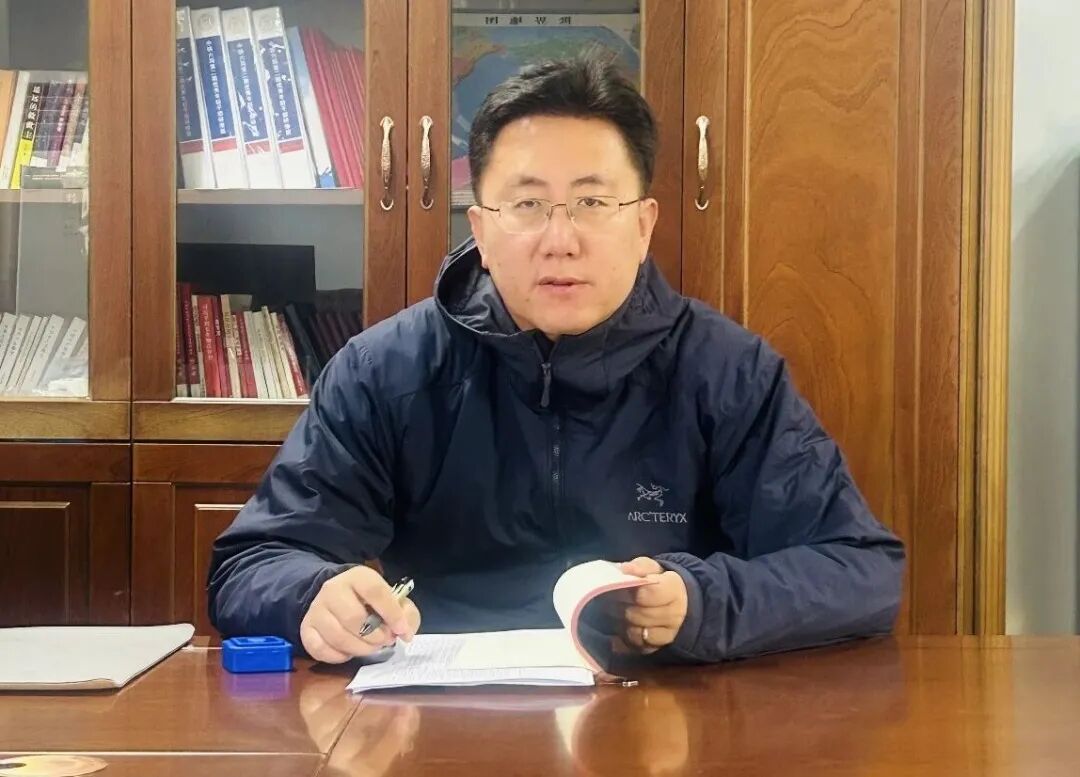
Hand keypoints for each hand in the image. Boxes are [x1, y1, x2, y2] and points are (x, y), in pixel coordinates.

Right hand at [300, 566, 420, 662]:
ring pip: (337, 636)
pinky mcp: (306, 628)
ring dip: (360, 649)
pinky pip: (320, 650)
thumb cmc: (370, 602)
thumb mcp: (393, 600)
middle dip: (374, 636)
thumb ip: (405, 614)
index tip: (401, 631)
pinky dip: (339, 656)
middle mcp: (332, 589)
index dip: (391, 613)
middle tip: (384, 641)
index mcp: (358, 577)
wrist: (337, 597)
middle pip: (353, 618)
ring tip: (371, 647)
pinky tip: (349, 651)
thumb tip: (405, 633)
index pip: (375, 591)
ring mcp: (316, 609)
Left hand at [617, 557, 687, 653]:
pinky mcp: (657, 647)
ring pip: (636, 632)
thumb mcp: (650, 568)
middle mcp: (675, 614)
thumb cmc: (658, 581)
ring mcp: (668, 633)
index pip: (651, 594)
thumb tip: (625, 569)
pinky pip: (636, 646)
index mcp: (674, 589)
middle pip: (640, 614)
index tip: (621, 587)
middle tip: (610, 598)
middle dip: (621, 606)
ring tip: (614, 611)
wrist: (676, 602)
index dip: (632, 591)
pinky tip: (620, 626)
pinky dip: (624, 638)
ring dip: (621, 622)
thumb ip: (639, 567)